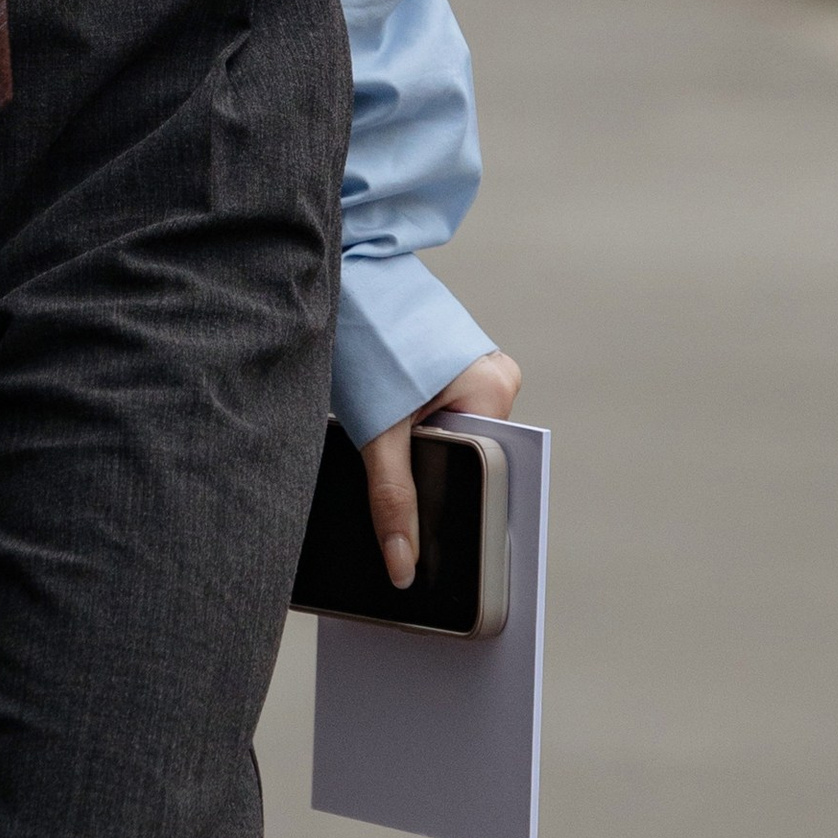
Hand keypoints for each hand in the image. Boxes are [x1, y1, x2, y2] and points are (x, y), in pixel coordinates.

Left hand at [363, 350, 523, 591]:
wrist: (343, 270)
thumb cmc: (366, 331)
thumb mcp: (377, 427)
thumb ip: (392, 498)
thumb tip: (404, 567)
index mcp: (493, 388)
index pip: (487, 470)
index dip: (455, 504)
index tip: (431, 543)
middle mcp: (494, 376)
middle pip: (470, 456)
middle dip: (434, 482)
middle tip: (402, 508)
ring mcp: (473, 369)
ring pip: (452, 437)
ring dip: (421, 455)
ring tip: (388, 456)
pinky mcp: (448, 363)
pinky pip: (442, 414)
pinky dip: (417, 431)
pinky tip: (391, 433)